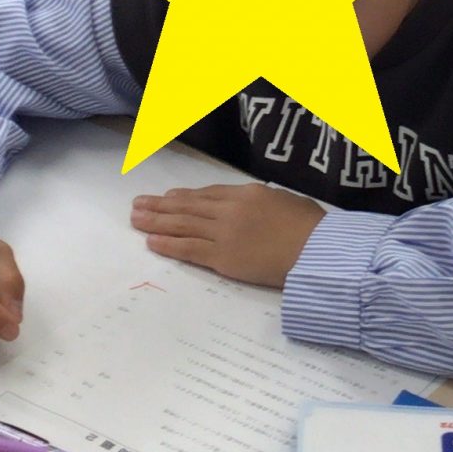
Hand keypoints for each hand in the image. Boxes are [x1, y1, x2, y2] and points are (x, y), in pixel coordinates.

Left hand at [129, 183, 324, 288]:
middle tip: (139, 204)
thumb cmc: (312, 227)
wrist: (316, 250)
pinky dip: (168, 244)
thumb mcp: (288, 201)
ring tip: (136, 219)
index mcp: (248, 193)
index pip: (208, 194)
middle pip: (188, 206)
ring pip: (182, 225)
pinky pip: (189, 249)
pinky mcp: (222, 257)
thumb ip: (266, 202)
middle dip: (161, 206)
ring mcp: (223, 233)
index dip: (185, 197)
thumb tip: (259, 206)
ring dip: (156, 222)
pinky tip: (151, 242)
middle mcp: (230, 210)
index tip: (168, 197)